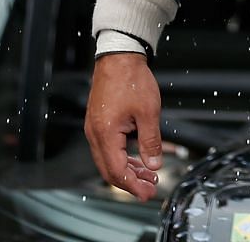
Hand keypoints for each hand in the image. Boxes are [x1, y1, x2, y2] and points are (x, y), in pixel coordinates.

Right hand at [84, 53, 164, 200]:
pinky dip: (123, 157)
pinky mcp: (99, 122)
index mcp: (105, 133)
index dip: (133, 185)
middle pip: (109, 169)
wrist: (119, 56)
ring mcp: (95, 128)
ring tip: (148, 175)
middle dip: (130, 182)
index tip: (148, 193)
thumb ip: (151, 141)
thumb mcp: (148, 112)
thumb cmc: (130, 78)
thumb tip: (154, 164)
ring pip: (108, 159)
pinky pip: (108, 148)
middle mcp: (95, 133)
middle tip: (149, 189)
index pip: (117, 170)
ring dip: (128, 169)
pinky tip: (138, 159)